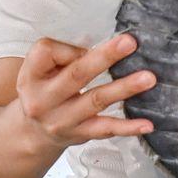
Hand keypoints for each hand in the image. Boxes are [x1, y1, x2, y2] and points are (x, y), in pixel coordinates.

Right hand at [15, 34, 156, 147]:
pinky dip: (128, 127)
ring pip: (96, 100)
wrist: (34, 133)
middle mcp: (42, 100)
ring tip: (148, 78)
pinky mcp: (80, 135)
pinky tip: (147, 124)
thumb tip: (101, 49)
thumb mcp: (38, 71)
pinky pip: (106, 129)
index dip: (69, 46)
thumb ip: (62, 56)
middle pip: (76, 74)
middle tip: (130, 42)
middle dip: (105, 57)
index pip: (46, 51)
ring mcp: (62, 120)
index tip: (87, 45)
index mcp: (29, 77)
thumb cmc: (43, 90)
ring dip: (124, 88)